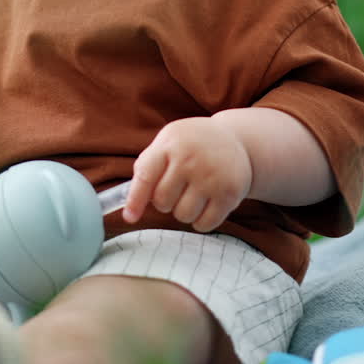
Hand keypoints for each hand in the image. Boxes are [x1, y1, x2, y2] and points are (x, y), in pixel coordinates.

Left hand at [123, 117, 253, 232]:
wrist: (234, 138)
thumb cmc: (192, 144)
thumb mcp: (168, 141)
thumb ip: (148, 165)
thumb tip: (130, 199)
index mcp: (170, 145)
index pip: (146, 177)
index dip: (135, 200)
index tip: (129, 217)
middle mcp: (190, 160)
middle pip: (163, 202)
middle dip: (165, 202)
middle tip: (176, 189)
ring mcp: (211, 177)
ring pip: (183, 215)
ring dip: (183, 212)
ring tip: (192, 194)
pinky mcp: (230, 193)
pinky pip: (205, 224)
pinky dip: (201, 221)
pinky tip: (205, 204)